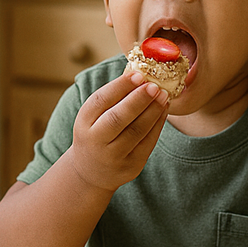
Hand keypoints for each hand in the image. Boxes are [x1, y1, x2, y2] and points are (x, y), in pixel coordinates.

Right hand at [60, 70, 169, 192]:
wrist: (90, 172)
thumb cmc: (96, 133)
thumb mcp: (94, 117)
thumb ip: (112, 98)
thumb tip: (139, 74)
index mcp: (83, 123)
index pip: (100, 101)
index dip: (120, 86)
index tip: (138, 74)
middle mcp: (95, 141)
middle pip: (117, 119)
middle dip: (138, 100)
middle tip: (155, 85)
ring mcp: (113, 157)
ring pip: (136, 131)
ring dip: (153, 111)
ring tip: (164, 95)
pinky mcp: (131, 167)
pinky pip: (148, 143)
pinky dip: (158, 125)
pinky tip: (163, 111)